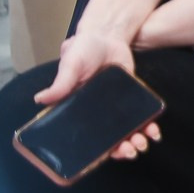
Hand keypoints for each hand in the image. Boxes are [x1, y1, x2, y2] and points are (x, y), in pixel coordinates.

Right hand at [32, 29, 161, 162]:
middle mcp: (95, 114)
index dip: (95, 151)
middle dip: (120, 149)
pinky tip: (153, 131)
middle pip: (108, 140)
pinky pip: (139, 118)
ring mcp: (114, 108)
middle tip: (130, 151)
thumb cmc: (83, 50)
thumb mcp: (71, 64)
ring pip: (125, 132)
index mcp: (76, 111)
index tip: (106, 156)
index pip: (84, 138)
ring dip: (134, 141)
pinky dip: (147, 126)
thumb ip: (61, 82)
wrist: (107, 35)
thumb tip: (40, 99)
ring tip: (141, 143)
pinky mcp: (130, 100)